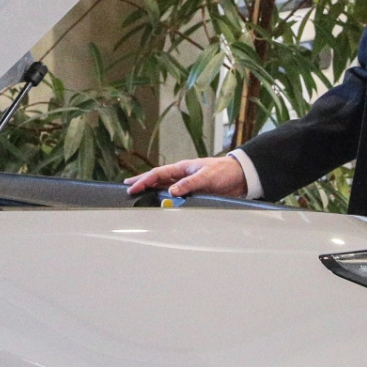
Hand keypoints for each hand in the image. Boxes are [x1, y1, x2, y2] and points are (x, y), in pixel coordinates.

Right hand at [124, 156, 246, 198]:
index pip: (158, 174)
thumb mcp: (206, 177)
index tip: (132, 187)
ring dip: (150, 188)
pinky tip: (158, 199)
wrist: (239, 176)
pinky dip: (163, 195)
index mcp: (182, 168)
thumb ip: (189, 184)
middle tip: (126, 186)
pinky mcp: (192, 191)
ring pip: (163, 185)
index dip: (144, 180)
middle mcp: (181, 175)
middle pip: (157, 178)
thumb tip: (171, 191)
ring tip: (137, 191)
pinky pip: (173, 193)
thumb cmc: (224, 172)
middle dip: (141, 181)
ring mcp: (186, 183)